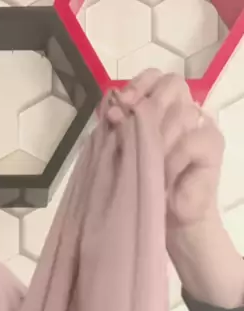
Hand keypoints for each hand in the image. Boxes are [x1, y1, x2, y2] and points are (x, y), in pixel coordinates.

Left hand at [105, 69, 224, 230]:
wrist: (167, 222)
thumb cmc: (143, 187)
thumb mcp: (123, 153)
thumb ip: (118, 128)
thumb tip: (111, 108)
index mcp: (160, 107)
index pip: (154, 78)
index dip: (137, 85)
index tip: (119, 104)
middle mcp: (183, 109)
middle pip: (172, 85)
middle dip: (145, 104)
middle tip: (125, 124)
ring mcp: (200, 125)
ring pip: (181, 112)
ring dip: (156, 137)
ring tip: (143, 162)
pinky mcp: (211, 145)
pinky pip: (191, 140)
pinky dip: (172, 157)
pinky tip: (162, 174)